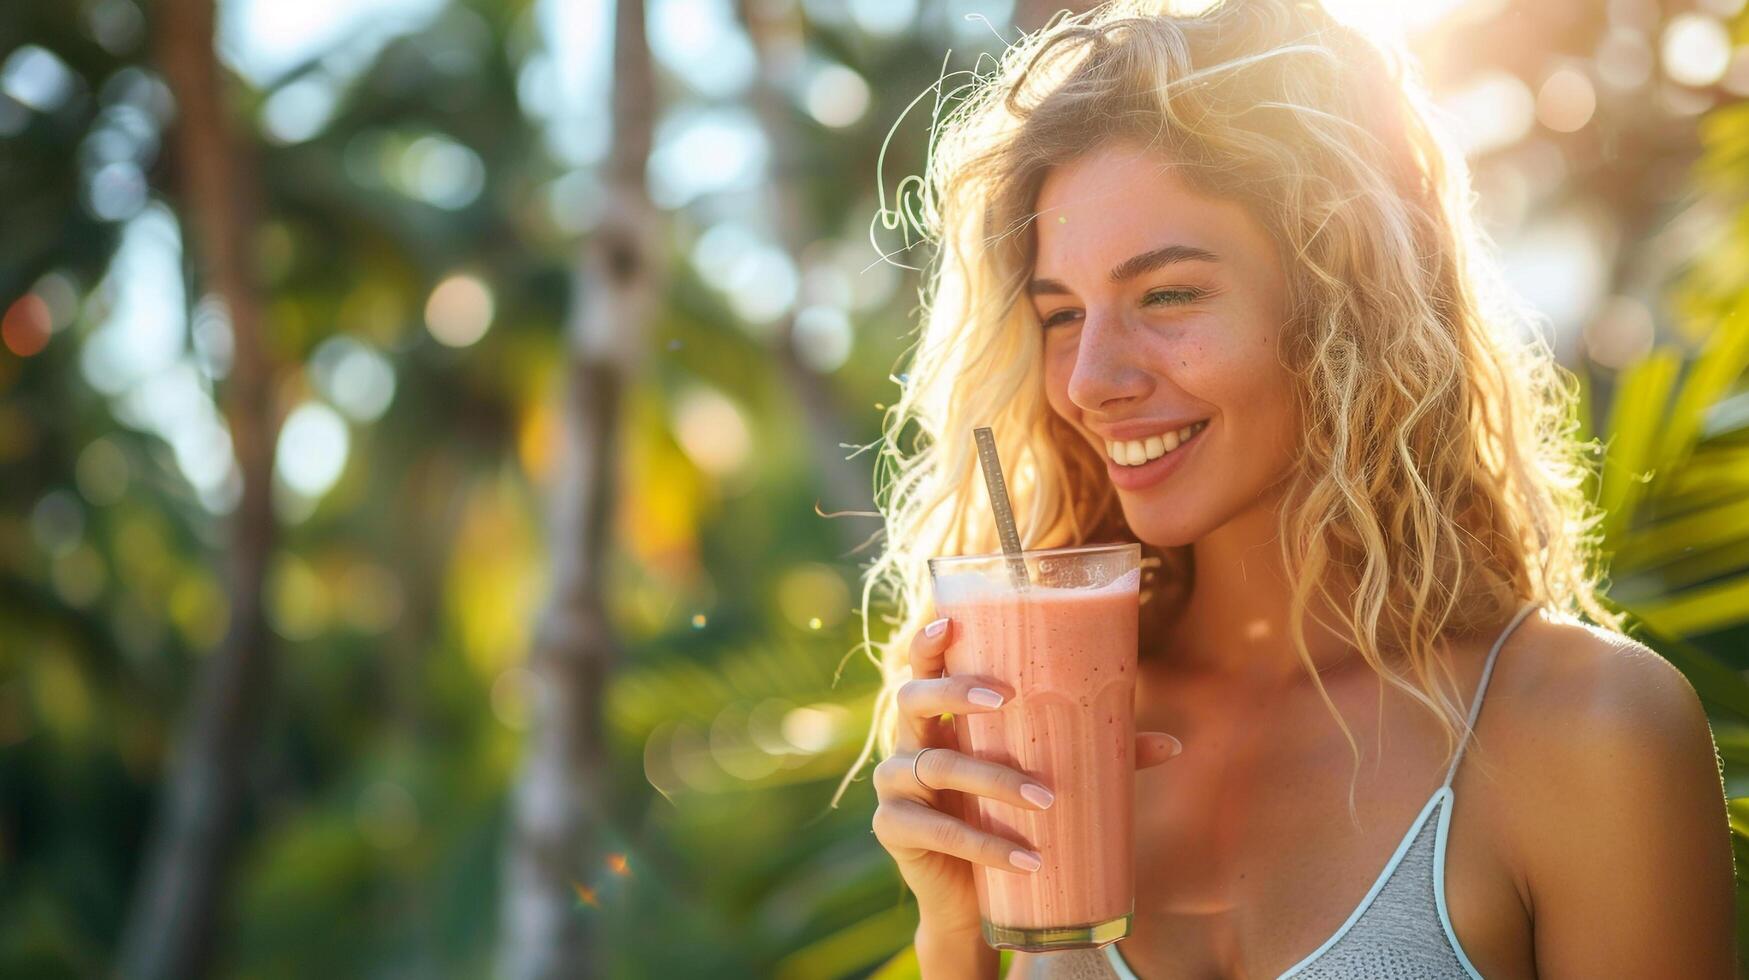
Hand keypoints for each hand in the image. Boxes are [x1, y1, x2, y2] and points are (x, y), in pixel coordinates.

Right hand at [870, 609, 1183, 939]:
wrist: (969, 901)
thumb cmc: (1003, 820)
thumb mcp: (1042, 778)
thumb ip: (1096, 755)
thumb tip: (1172, 745)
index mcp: (938, 718)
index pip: (923, 667)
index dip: (928, 642)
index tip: (950, 624)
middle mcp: (906, 742)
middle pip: (914, 699)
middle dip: (958, 693)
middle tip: (1006, 699)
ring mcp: (894, 786)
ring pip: (938, 766)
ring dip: (994, 779)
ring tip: (1045, 799)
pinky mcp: (894, 831)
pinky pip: (939, 831)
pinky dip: (985, 845)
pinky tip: (1026, 858)